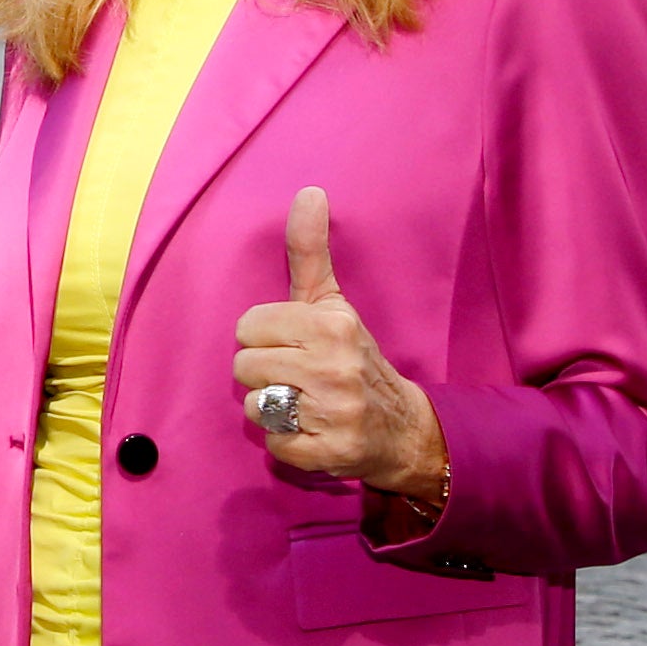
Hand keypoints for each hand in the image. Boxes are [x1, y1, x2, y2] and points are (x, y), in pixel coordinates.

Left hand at [233, 187, 446, 498]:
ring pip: (254, 406)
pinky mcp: (331, 454)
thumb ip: (310, 251)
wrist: (403, 427)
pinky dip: (287, 443)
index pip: (247, 327)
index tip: (293, 345)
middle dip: (265, 373)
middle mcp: (335, 368)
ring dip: (273, 409)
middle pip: (243, 366)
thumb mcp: (333, 303)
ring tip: (304, 403)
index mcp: (332, 326)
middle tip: (297, 376)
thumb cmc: (353, 357)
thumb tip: (308, 191)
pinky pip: (273, 445)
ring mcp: (334, 414)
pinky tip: (312, 431)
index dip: (264, 337)